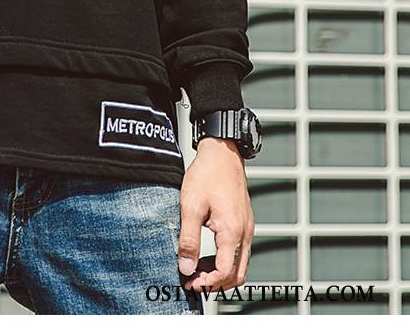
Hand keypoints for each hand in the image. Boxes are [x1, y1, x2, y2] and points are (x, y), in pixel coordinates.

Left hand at [177, 137, 253, 293]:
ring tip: (198, 268)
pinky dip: (226, 260)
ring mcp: (247, 228)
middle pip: (237, 274)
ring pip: (241, 264)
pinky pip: (240, 251)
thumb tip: (186, 268)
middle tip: (193, 280)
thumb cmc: (207, 175)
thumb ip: (189, 240)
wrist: (222, 152)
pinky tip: (208, 254)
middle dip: (216, 283)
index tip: (189, 282)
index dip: (207, 283)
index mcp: (232, 231)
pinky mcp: (245, 222)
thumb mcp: (190, 207)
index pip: (225, 272)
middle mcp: (245, 233)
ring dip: (221, 272)